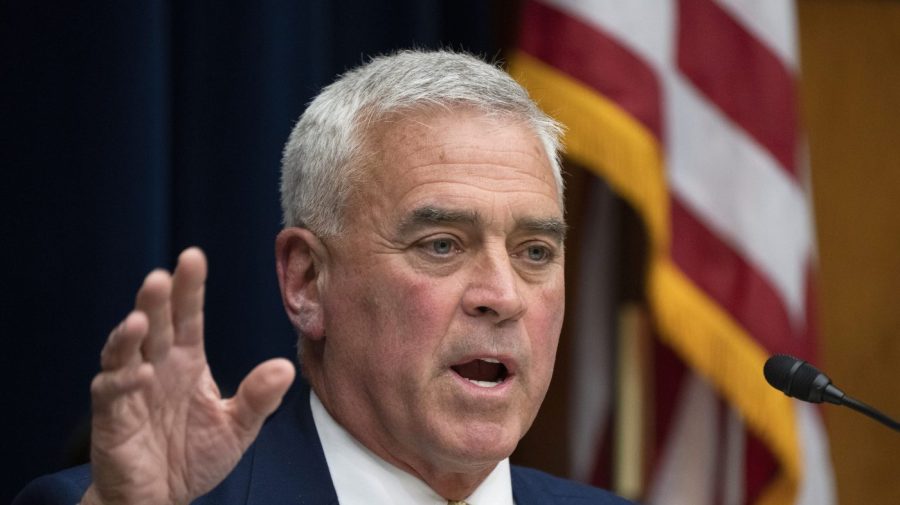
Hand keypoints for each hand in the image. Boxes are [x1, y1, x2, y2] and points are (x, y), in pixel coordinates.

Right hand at [80, 248, 295, 504]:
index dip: (190, 288)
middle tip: (161, 276)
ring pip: (124, 350)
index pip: (188, 316)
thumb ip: (258, 398)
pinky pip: (111, 392)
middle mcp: (157, 365)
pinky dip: (123, 381)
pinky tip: (140, 374)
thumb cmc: (194, 456)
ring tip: (140, 318)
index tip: (193, 257)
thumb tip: (285, 367)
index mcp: (186, 360)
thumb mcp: (237, 427)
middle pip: (155, 324)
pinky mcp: (112, 415)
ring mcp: (131, 388)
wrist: (161, 497)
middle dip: (157, 299)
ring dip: (129, 333)